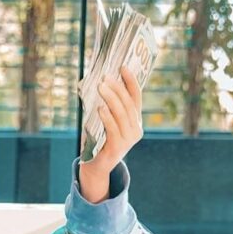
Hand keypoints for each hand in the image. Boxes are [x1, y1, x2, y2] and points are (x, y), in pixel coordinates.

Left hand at [79, 66, 143, 202]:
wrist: (96, 166)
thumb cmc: (100, 140)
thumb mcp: (107, 122)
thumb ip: (108, 107)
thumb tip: (101, 83)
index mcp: (135, 121)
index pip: (136, 98)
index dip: (131, 82)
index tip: (123, 67)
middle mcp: (135, 130)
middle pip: (128, 104)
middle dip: (117, 89)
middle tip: (105, 77)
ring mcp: (128, 140)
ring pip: (121, 115)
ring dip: (111, 99)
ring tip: (101, 87)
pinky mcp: (117, 148)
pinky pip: (112, 129)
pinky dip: (107, 117)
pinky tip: (100, 108)